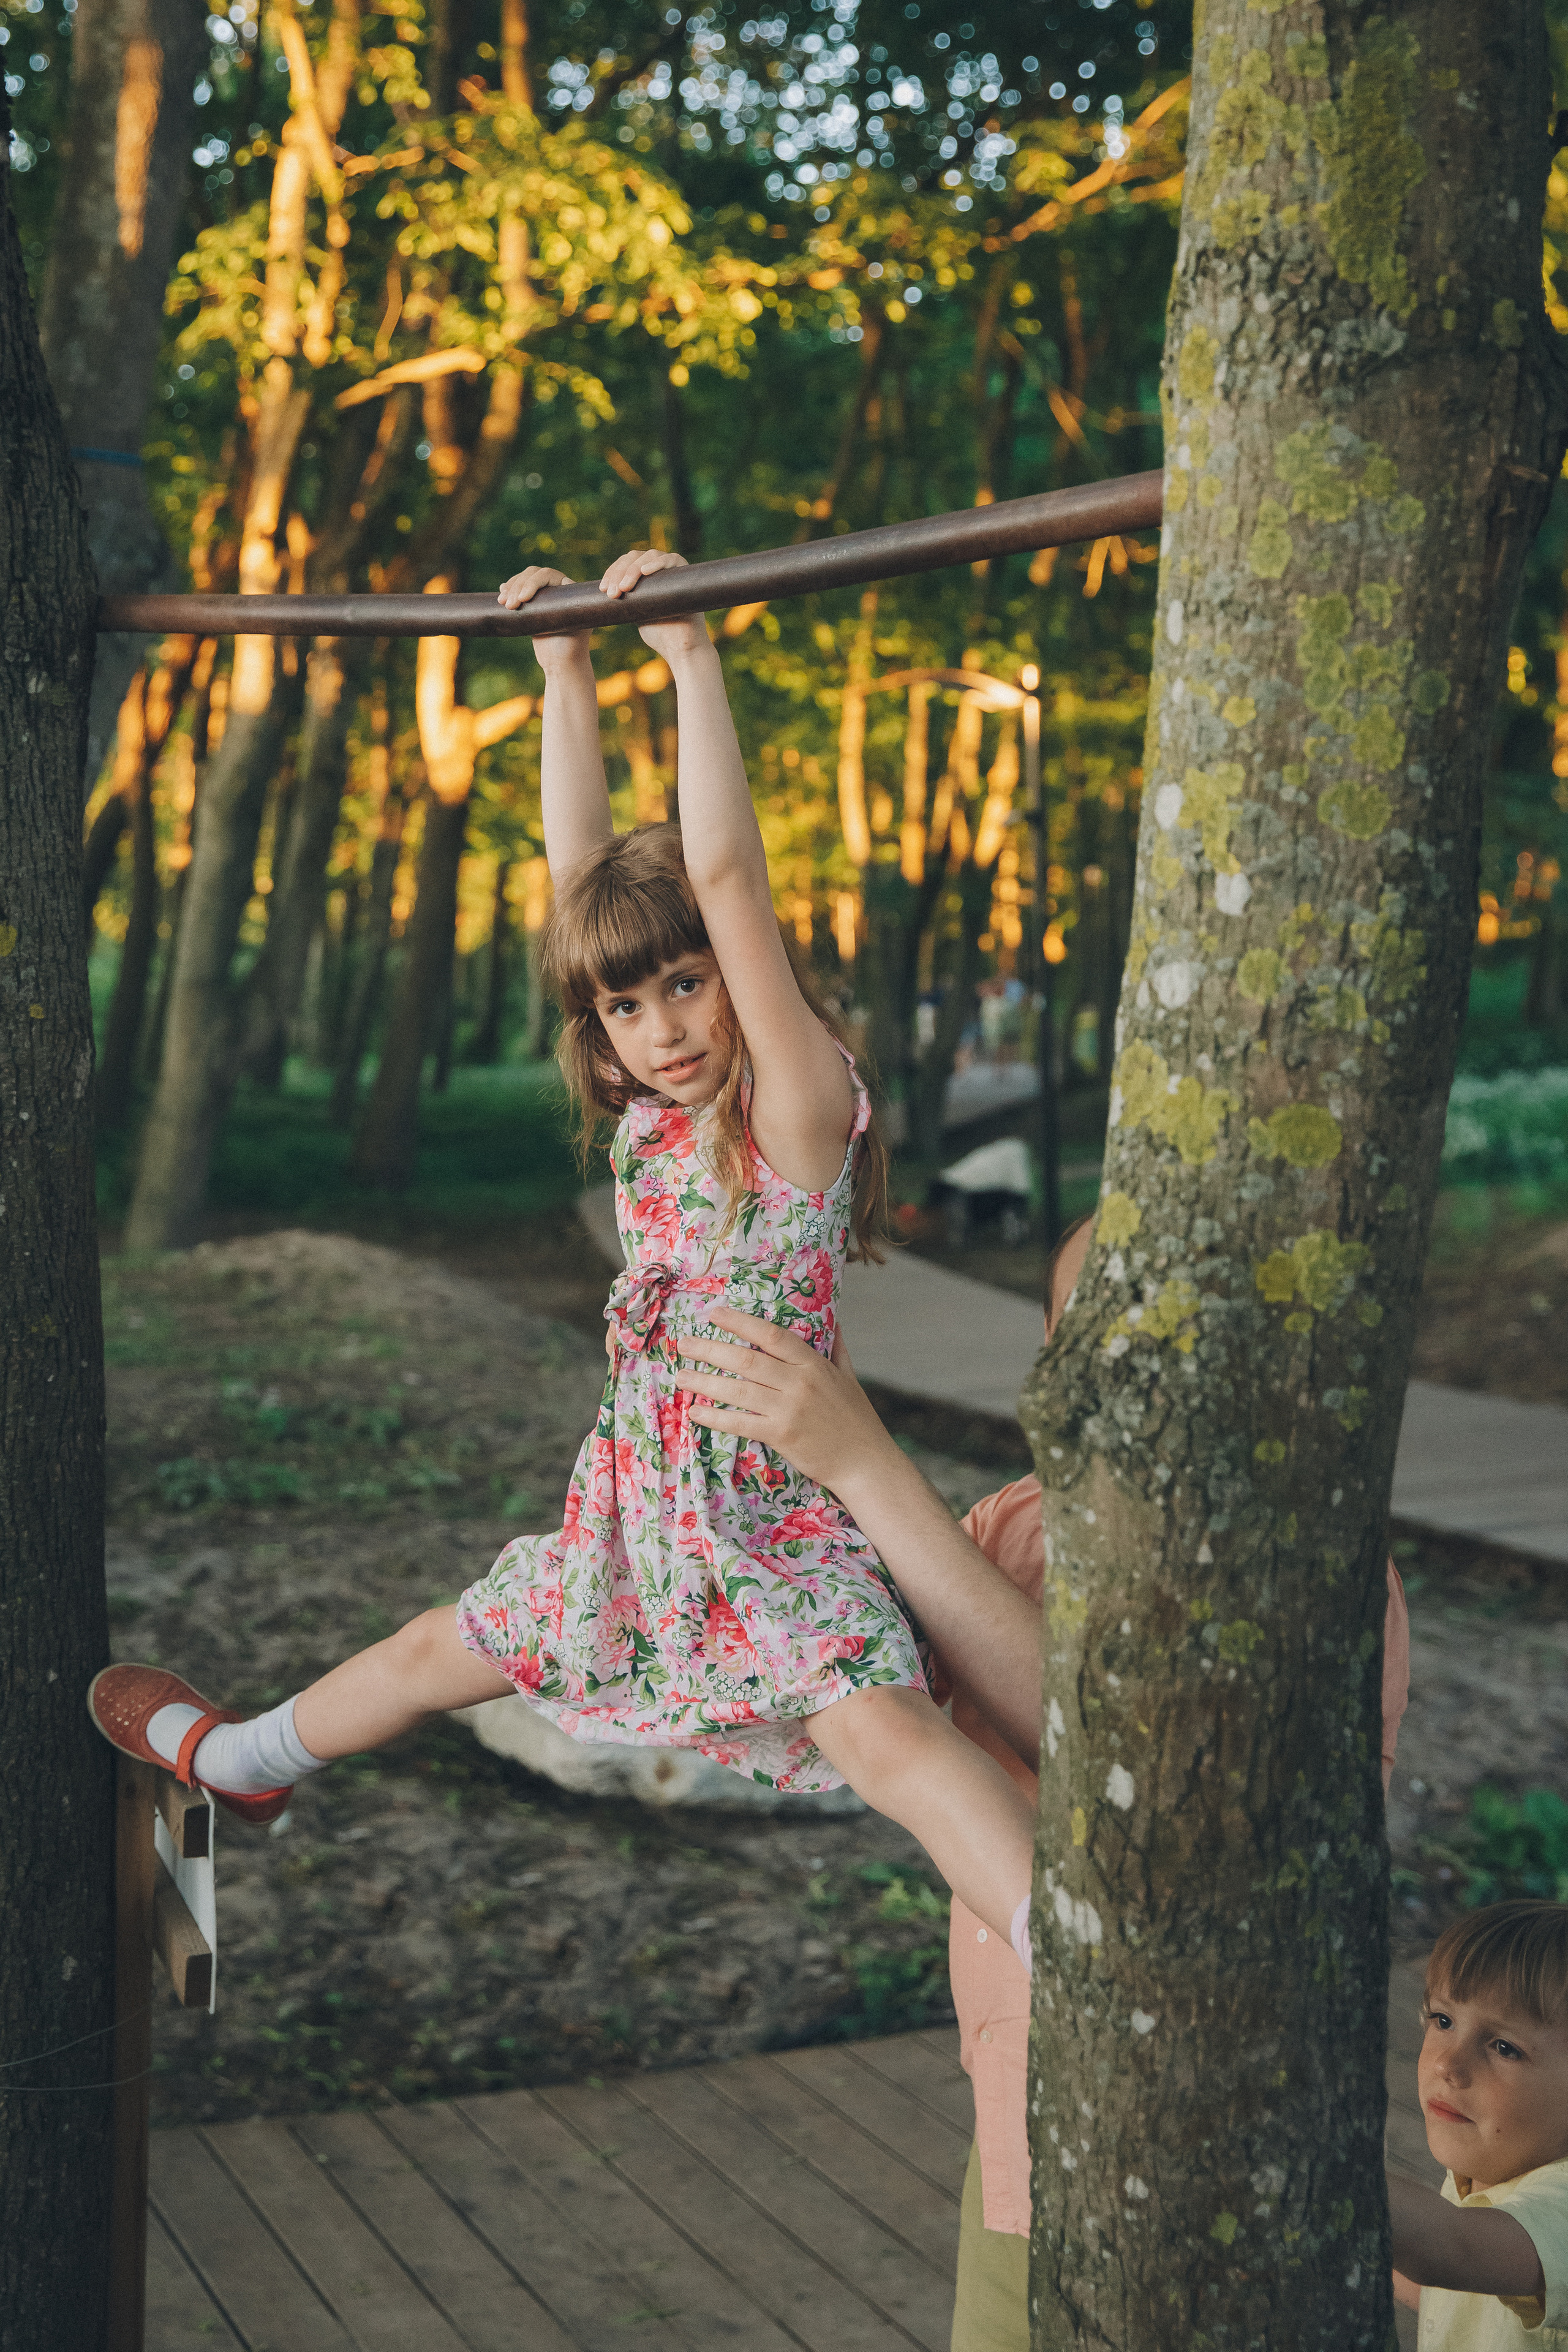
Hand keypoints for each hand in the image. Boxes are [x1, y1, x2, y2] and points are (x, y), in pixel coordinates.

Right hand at [496, 563, 588, 670]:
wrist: (560, 663)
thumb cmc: (570, 648)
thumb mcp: (573, 627)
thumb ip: (571, 607)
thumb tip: (564, 580)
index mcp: (567, 590)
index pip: (547, 575)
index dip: (532, 583)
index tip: (523, 599)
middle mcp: (555, 589)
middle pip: (532, 575)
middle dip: (517, 586)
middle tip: (508, 605)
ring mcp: (541, 596)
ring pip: (522, 581)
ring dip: (510, 588)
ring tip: (502, 602)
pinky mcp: (531, 605)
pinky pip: (517, 591)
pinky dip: (508, 591)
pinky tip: (502, 592)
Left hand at [598, 546, 710, 661]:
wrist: (679, 647)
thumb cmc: (658, 633)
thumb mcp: (635, 612)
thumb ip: (626, 598)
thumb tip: (605, 590)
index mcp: (646, 576)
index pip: (625, 563)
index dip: (612, 572)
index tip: (602, 589)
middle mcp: (658, 568)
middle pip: (634, 557)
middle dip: (619, 573)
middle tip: (611, 593)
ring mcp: (672, 568)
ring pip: (649, 556)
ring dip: (633, 570)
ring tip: (624, 587)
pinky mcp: (685, 571)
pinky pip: (672, 559)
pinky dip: (657, 563)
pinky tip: (644, 571)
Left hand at [675, 1306, 888, 1495]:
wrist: (865, 1462)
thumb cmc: (856, 1419)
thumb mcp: (849, 1376)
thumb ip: (836, 1347)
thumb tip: (833, 1319)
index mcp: (814, 1364)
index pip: (772, 1335)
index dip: (741, 1322)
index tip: (714, 1314)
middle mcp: (800, 1382)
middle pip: (746, 1359)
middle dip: (710, 1349)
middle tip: (683, 1344)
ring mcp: (789, 1410)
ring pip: (738, 1390)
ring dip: (704, 1381)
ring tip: (680, 1375)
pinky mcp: (781, 1436)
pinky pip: (740, 1423)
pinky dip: (715, 1417)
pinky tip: (695, 1411)